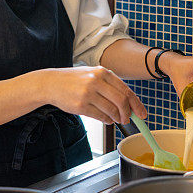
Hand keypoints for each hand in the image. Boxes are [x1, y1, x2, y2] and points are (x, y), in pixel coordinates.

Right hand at [25, 66, 146, 123]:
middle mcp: (96, 81)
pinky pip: (101, 116)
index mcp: (102, 72)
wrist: (51, 83)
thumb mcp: (93, 74)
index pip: (126, 90)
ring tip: (116, 119)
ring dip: (117, 118)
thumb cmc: (74, 80)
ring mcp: (88, 93)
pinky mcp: (81, 105)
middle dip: (128, 113)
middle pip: (122, 101)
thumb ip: (110, 85)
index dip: (137, 104)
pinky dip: (107, 120)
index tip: (142, 113)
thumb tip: (128, 102)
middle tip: (128, 119)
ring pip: (112, 111)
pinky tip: (106, 119)